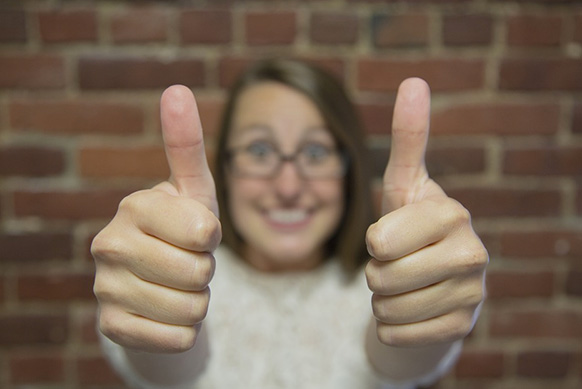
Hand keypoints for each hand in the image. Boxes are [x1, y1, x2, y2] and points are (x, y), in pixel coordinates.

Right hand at [91, 85, 220, 352]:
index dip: (211, 237)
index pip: (204, 232)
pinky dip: (183, 331)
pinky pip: (176, 339)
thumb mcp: (193, 190)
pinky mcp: (111, 328)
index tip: (196, 231)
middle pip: (200, 273)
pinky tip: (164, 312)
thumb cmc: (183, 228)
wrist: (158, 280)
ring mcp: (105, 288)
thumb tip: (177, 88)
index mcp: (134, 206)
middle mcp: (108, 245)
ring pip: (192, 310)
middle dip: (205, 271)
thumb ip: (186, 144)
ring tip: (176, 285)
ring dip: (197, 301)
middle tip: (186, 260)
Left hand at [365, 78, 487, 346]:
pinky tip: (411, 310)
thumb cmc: (410, 228)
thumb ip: (408, 138)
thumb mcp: (404, 185)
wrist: (433, 282)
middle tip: (396, 263)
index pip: (379, 240)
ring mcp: (472, 293)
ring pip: (386, 308)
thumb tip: (415, 81)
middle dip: (375, 273)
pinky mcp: (462, 327)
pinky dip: (390, 325)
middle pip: (380, 277)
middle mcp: (472, 252)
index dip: (374, 241)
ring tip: (405, 284)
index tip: (391, 236)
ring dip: (382, 299)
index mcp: (451, 213)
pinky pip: (396, 334)